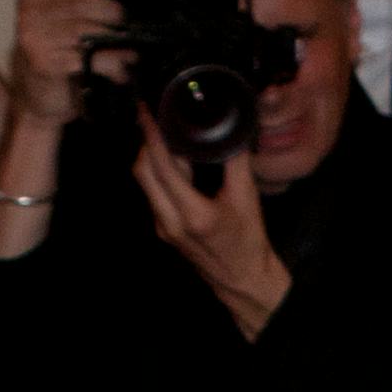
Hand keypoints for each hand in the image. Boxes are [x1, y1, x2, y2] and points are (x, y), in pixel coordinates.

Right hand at [5, 0, 119, 134]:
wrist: (37, 102)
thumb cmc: (54, 61)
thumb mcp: (58, 27)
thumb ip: (75, 8)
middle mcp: (29, 15)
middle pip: (78, 2)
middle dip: (110, 11)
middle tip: (127, 21)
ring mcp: (36, 39)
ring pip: (87, 31)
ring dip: (116, 42)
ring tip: (132, 52)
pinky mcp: (47, 64)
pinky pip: (89, 58)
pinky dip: (111, 65)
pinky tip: (122, 71)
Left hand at [134, 112, 287, 334]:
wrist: (243, 281)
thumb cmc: (248, 242)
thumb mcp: (247, 199)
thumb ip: (236, 160)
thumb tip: (232, 127)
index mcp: (193, 214)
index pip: (162, 165)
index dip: (152, 134)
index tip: (146, 111)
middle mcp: (170, 221)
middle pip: (142, 171)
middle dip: (146, 143)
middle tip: (156, 121)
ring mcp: (164, 227)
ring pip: (145, 182)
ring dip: (152, 158)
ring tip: (167, 139)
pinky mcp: (164, 230)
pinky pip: (153, 193)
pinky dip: (158, 173)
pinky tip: (174, 163)